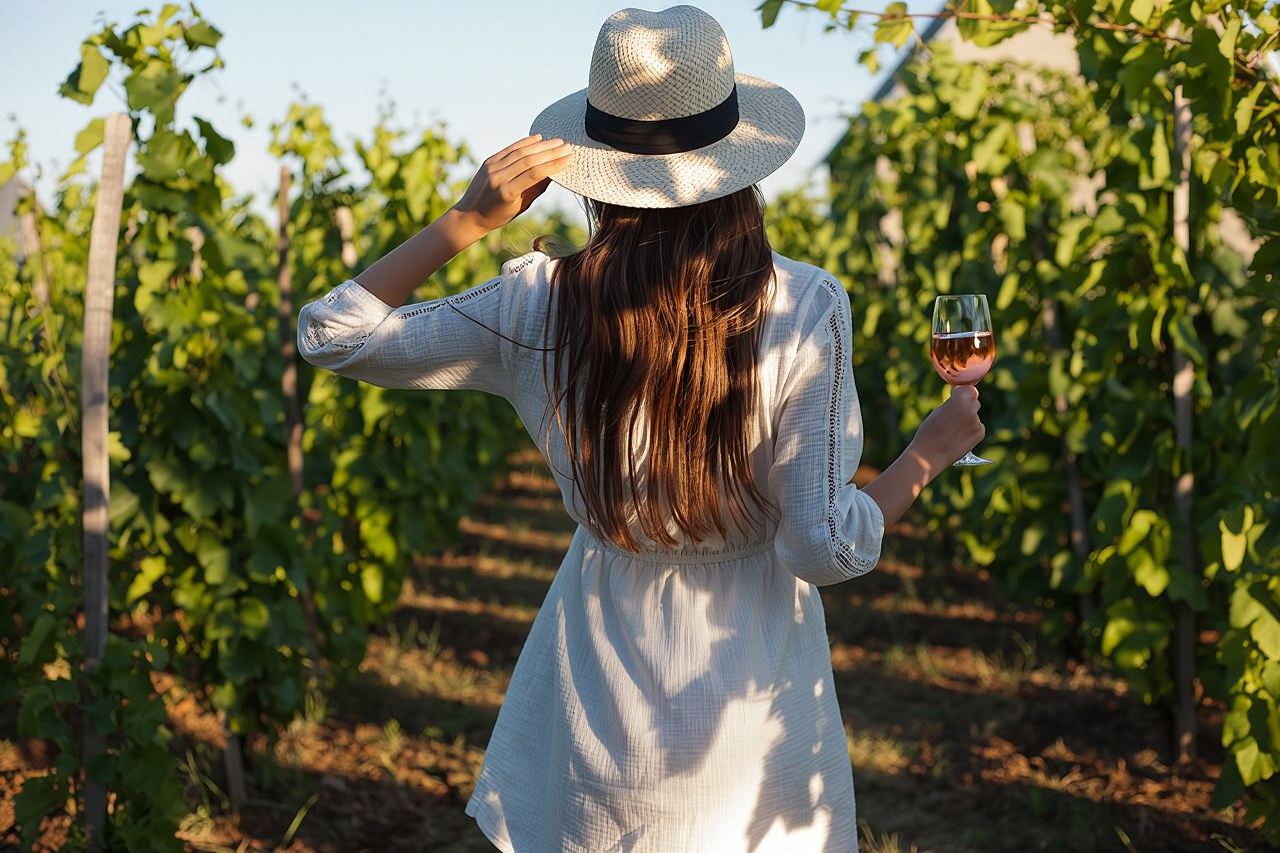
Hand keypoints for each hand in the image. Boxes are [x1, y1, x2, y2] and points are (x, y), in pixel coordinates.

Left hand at [450, 134, 572, 232]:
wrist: (469, 214)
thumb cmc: (498, 216)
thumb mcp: (521, 206)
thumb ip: (537, 189)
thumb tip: (555, 172)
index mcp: (508, 192)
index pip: (535, 173)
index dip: (553, 164)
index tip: (568, 159)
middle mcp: (499, 177)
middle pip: (529, 160)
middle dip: (550, 152)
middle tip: (567, 146)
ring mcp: (492, 168)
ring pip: (520, 152)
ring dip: (541, 145)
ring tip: (557, 141)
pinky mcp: (488, 161)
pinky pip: (509, 149)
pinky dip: (524, 143)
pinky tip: (538, 138)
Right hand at [909, 384, 985, 468]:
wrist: (930, 454)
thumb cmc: (929, 432)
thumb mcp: (939, 410)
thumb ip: (952, 402)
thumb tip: (961, 399)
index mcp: (959, 399)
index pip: (969, 389)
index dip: (962, 392)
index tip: (956, 395)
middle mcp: (971, 409)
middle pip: (973, 401)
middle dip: (966, 405)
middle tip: (953, 415)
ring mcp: (977, 422)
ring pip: (974, 415)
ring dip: (967, 418)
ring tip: (953, 430)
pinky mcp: (980, 433)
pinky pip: (977, 426)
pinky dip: (970, 430)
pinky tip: (958, 437)